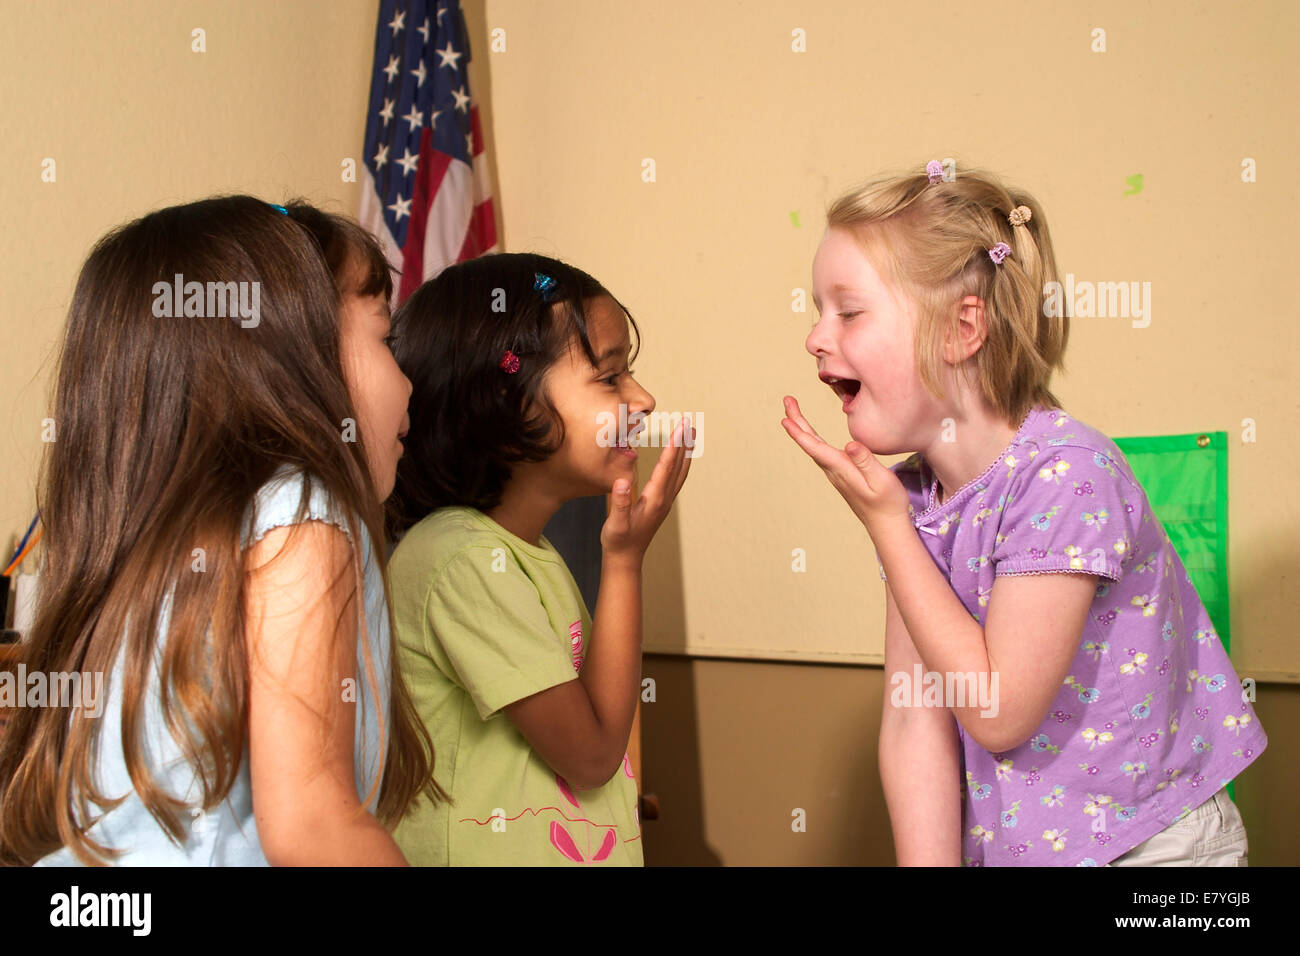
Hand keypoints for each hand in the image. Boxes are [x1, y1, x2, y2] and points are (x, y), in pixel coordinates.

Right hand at [601, 418, 693, 561]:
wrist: (626, 559)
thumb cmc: (618, 541)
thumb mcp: (615, 523)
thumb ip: (620, 502)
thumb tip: (623, 481)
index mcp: (654, 499)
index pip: (666, 466)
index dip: (674, 445)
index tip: (680, 427)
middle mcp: (664, 499)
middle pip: (678, 466)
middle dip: (684, 443)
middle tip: (690, 422)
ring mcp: (665, 502)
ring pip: (680, 472)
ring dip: (686, 452)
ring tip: (691, 435)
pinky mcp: (662, 504)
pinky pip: (676, 479)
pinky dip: (681, 464)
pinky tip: (680, 458)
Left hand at [780, 395, 909, 530]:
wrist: (886, 524)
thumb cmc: (887, 503)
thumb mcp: (881, 481)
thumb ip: (866, 462)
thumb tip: (850, 445)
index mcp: (841, 469)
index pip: (815, 448)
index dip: (800, 433)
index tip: (786, 419)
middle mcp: (834, 470)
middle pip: (810, 443)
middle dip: (797, 421)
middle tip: (787, 401)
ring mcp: (836, 472)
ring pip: (814, 446)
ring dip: (803, 428)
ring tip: (793, 412)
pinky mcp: (841, 473)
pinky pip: (822, 452)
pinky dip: (812, 438)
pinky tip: (811, 433)